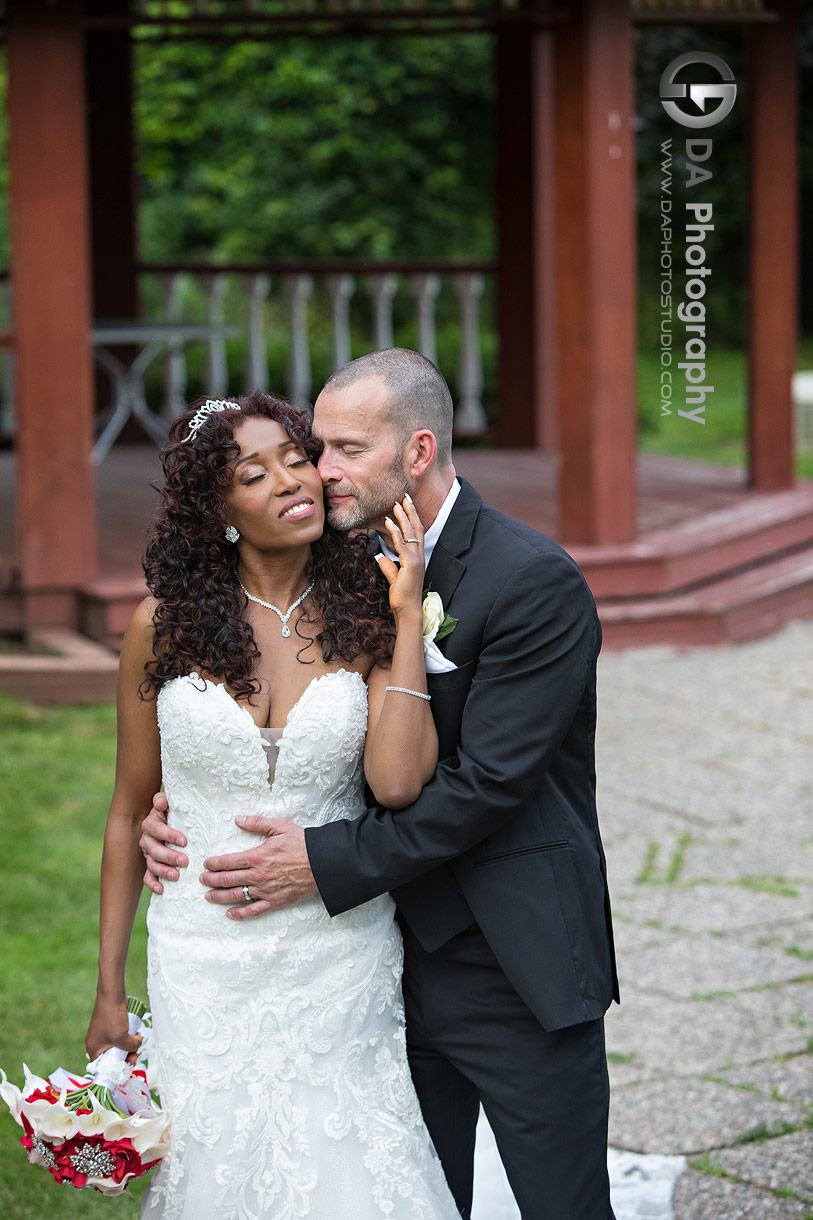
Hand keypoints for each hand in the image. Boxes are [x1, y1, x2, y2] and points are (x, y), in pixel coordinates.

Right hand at [85, 993, 141, 1063]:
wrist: (112, 994)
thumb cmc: (112, 1016)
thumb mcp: (122, 1037)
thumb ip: (132, 1047)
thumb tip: (139, 1044)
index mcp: (94, 1050)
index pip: (105, 1067)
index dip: (118, 1068)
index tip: (130, 1064)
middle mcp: (97, 1044)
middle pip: (114, 1058)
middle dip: (127, 1055)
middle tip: (138, 1052)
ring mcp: (104, 1035)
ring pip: (120, 1046)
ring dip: (129, 1045)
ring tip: (137, 1037)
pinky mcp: (111, 1026)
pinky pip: (121, 1037)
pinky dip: (128, 1036)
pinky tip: (136, 1032)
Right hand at [140, 791, 187, 895]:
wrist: (166, 820)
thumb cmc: (170, 811)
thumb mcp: (167, 803)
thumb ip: (162, 800)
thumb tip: (161, 803)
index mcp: (151, 825)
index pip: (158, 830)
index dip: (170, 835)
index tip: (184, 841)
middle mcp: (147, 840)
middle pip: (155, 850)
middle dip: (169, 857)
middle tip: (185, 861)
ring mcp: (148, 854)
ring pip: (152, 864)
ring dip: (163, 871)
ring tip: (176, 876)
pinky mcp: (150, 865)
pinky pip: (148, 876)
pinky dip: (153, 884)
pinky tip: (161, 890)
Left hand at [200, 817, 317, 919]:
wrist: (323, 863)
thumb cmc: (303, 843)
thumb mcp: (280, 826)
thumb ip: (257, 822)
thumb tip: (238, 819)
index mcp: (258, 856)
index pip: (228, 862)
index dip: (214, 864)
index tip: (205, 864)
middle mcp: (258, 875)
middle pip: (228, 879)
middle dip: (211, 880)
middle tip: (202, 880)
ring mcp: (266, 890)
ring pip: (236, 895)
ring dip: (219, 897)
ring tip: (208, 896)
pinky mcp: (275, 901)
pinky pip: (253, 910)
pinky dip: (240, 913)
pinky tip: (230, 914)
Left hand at [377, 496, 424, 619]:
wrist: (407, 609)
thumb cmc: (402, 596)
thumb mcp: (394, 578)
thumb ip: (388, 567)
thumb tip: (380, 557)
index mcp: (417, 558)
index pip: (416, 533)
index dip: (412, 519)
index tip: (406, 506)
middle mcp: (419, 556)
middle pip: (416, 528)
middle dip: (411, 511)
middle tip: (405, 497)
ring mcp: (416, 559)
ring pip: (410, 533)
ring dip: (403, 517)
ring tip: (397, 504)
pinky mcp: (410, 564)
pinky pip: (401, 544)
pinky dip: (395, 531)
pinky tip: (389, 521)